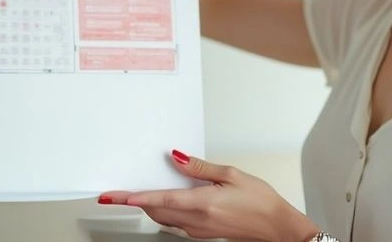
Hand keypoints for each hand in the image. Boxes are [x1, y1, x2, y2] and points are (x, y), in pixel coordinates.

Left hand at [99, 149, 318, 241]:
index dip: (134, 198)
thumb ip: (201, 167)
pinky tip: (168, 200)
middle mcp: (197, 220)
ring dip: (149, 207)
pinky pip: (176, 223)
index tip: (115, 196)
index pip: (159, 200)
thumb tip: (177, 158)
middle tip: (116, 194)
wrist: (276, 227)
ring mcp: (199, 230)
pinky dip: (165, 211)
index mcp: (203, 204)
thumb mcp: (232, 174)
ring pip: (163, 218)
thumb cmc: (261, 202)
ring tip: (138, 193)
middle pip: (156, 211)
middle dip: (135, 202)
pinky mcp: (203, 233)